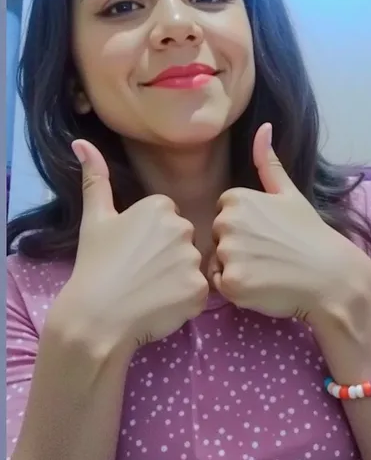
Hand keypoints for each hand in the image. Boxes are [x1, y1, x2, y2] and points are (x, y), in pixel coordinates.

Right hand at [51, 140, 208, 356]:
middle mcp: (181, 227)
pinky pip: (200, 293)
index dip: (152, 239)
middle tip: (141, 273)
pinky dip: (185, 302)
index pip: (169, 218)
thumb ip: (95, 179)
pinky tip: (161, 305)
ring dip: (177, 279)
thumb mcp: (95, 218)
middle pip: (184, 241)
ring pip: (193, 267)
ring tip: (149, 291)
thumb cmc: (95, 265)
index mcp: (160, 206)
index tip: (134, 253)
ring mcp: (193, 259)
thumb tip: (80, 142)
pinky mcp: (200, 289)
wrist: (96, 317)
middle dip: (169, 257)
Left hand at [211, 124, 370, 323]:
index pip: (223, 215)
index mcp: (236, 198)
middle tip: (269, 253)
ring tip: (267, 270)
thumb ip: (268, 163)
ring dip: (236, 269)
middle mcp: (228, 222)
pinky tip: (262, 285)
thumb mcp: (289, 193)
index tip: (267, 234)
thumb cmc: (310, 234)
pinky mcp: (232, 282)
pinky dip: (238, 290)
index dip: (244, 228)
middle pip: (217, 239)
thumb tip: (263, 126)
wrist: (331, 276)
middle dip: (236, 248)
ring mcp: (229, 253)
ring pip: (217, 263)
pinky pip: (221, 286)